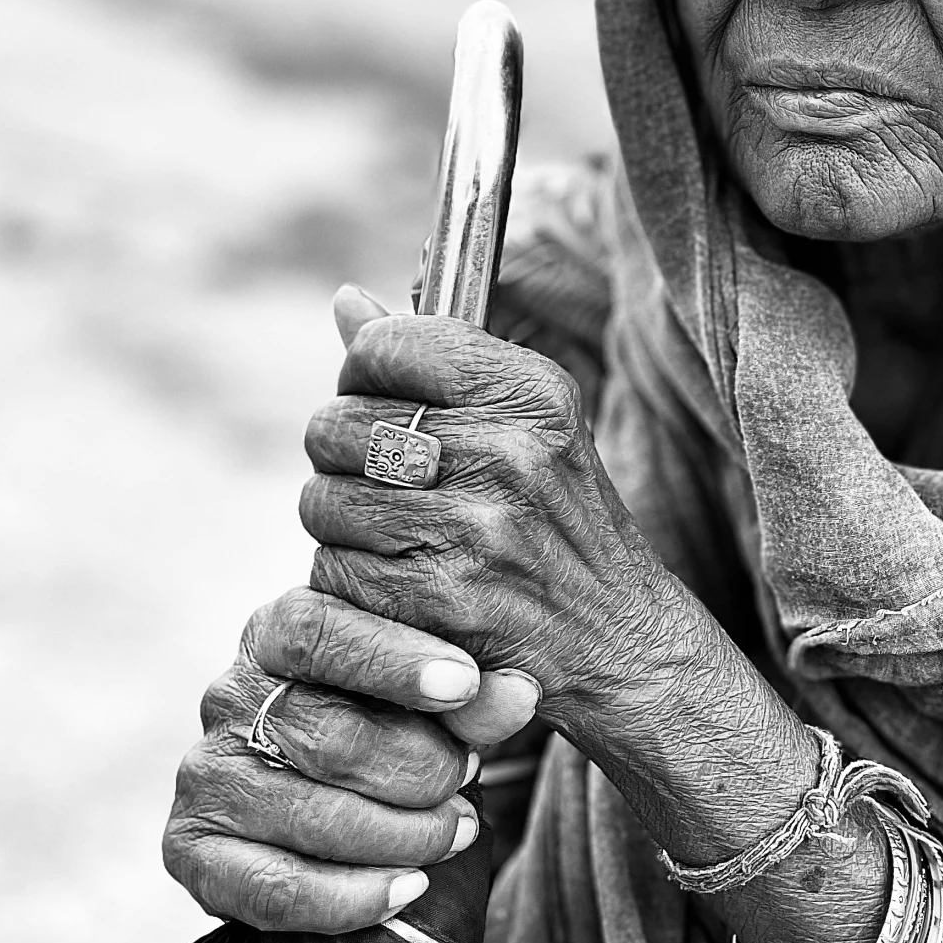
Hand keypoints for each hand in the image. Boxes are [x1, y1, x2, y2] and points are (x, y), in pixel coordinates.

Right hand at [162, 587, 538, 931]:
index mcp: (276, 632)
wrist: (334, 797)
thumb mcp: (430, 693)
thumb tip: (520, 697)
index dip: (392, 659)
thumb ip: (472, 693)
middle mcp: (228, 696)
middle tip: (468, 779)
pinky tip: (408, 888)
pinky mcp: (192, 851)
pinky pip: (272, 888)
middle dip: (419, 767)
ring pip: (312, 814)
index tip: (463, 684)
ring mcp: (206, 775)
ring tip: (456, 833)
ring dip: (402, 833)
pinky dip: (350, 897)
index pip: (317, 631)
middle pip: (328, 735)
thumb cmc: (390, 721)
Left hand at [298, 294, 694, 737]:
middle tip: (389, 483)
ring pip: (323, 502)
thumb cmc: (561, 522)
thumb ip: (437, 360)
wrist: (619, 643)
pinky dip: (352, 583)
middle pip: (336, 426)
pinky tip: (401, 586)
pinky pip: (332, 572)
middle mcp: (507, 452)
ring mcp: (473, 529)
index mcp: (532, 394)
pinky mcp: (438, 602)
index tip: (386, 401)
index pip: (386, 345)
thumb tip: (344, 300)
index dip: (365, 373)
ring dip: (344, 526)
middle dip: (344, 457)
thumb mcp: (530, 424)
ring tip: (399, 537)